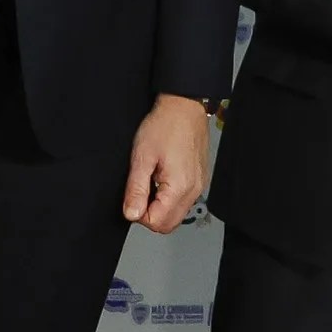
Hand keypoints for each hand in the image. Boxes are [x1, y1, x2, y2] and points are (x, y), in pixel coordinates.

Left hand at [123, 94, 211, 233]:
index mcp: (180, 187)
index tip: (133, 196)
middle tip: (139, 191)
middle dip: (149, 215)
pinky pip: (183, 201)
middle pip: (169, 224)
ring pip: (177, 214)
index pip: (158, 223)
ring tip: (151, 181)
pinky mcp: (200, 180)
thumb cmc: (164, 126)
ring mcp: (199, 186)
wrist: (184, 107)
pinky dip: (169, 197)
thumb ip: (136, 190)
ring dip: (159, 206)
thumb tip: (131, 215)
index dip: (139, 215)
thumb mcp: (142, 158)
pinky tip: (161, 178)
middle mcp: (194, 190)